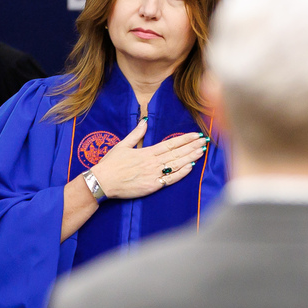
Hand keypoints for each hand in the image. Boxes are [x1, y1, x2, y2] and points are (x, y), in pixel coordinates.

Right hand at [92, 117, 211, 199]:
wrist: (102, 182)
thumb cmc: (110, 164)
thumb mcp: (122, 145)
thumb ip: (136, 134)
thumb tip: (145, 121)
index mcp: (146, 152)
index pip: (170, 143)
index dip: (184, 139)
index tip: (195, 134)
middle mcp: (152, 162)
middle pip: (177, 153)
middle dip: (192, 146)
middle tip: (204, 141)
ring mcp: (154, 174)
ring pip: (176, 164)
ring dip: (190, 157)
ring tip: (202, 151)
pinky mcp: (153, 186)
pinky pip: (171, 179)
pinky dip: (181, 173)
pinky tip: (191, 167)